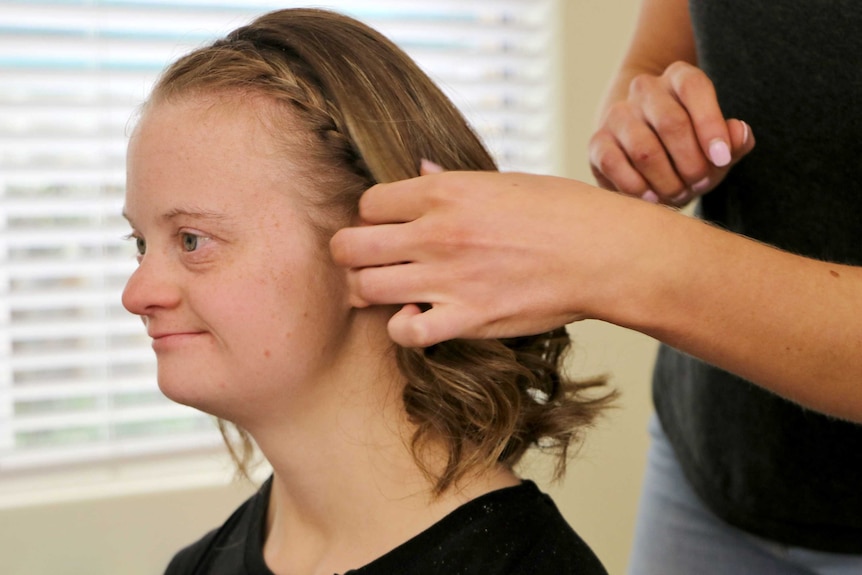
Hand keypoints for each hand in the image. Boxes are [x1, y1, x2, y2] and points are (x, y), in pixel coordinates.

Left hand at [330, 164, 646, 346]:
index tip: (386, 227)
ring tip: (391, 290)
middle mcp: (436, 233)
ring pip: (365, 289)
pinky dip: (404, 328)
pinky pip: (406, 333)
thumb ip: (451, 181)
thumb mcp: (502, 181)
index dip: (371, 217)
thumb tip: (419, 169)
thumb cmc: (561, 210)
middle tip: (371, 261)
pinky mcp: (468, 319)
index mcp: (444, 191)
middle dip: (352, 254)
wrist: (603, 252)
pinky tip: (419, 317)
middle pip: (350, 247)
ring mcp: (448, 278)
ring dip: (370, 291)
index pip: (367, 203)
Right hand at [589, 61, 754, 205]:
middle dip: (691, 162)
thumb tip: (739, 135)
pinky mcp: (598, 141)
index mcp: (679, 78)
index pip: (694, 87)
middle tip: (699, 183)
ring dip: (666, 180)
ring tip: (678, 193)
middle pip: (671, 122)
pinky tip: (651, 197)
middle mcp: (645, 89)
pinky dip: (636, 187)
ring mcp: (617, 114)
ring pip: (643, 149)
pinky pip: (614, 163)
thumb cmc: (688, 150)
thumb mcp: (717, 146)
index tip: (722, 159)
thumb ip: (734, 141)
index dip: (710, 124)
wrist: (644, 156)